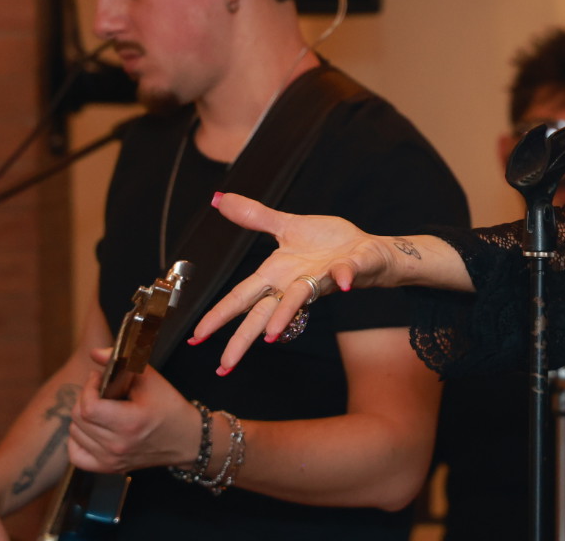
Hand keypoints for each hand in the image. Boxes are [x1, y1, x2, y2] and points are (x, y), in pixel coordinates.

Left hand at [67, 352, 197, 474]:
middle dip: (85, 397)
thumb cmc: (169, 408)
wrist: (185, 439)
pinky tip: (90, 429)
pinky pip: (76, 456)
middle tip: (100, 389)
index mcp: (129, 423)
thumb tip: (94, 352)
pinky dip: (78, 440)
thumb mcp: (151, 379)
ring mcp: (111, 461)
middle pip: (78, 418)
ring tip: (100, 408)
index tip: (98, 378)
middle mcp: (117, 446)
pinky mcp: (109, 468)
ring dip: (82, 417)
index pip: (89, 407)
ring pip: (75, 434)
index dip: (88, 388)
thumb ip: (122, 362)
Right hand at [189, 192, 398, 373]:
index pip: (241, 297)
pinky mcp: (348, 269)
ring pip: (299, 300)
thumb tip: (217, 199)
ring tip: (270, 336)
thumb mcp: (286, 225)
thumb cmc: (328, 243)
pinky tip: (342, 284)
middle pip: (263, 312)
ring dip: (284, 316)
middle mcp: (294, 284)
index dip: (218, 315)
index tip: (197, 337)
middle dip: (243, 337)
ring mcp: (320, 280)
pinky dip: (342, 278)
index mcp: (277, 274)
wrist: (367, 247)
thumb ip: (254, 216)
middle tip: (225, 365)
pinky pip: (345, 274)